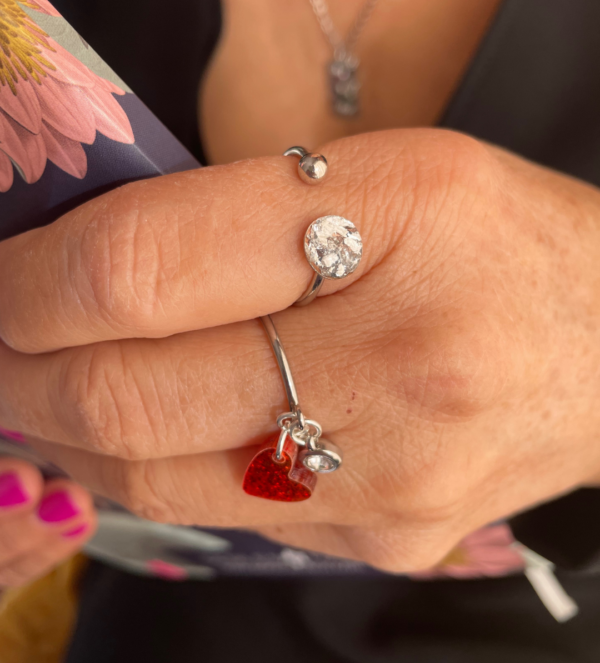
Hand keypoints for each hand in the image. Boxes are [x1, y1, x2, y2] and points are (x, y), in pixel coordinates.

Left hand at [0, 129, 598, 571]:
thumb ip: (229, 215)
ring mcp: (393, 474)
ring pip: (156, 476)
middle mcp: (398, 363)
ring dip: (69, 431)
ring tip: (40, 391)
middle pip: (129, 395)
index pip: (142, 269)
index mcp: (392, 219)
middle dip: (20, 371)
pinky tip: (139, 435)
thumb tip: (84, 268)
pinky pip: (223, 511)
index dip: (31, 279)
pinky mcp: (387, 538)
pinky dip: (150, 470)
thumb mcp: (377, 173)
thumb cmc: (495, 236)